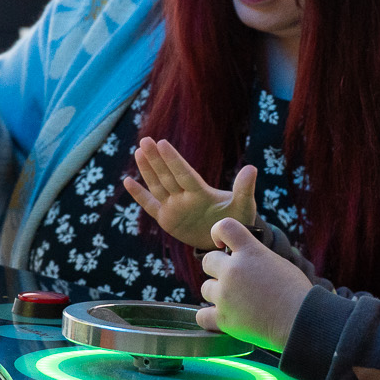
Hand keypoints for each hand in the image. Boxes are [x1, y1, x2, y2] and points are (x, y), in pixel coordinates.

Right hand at [120, 137, 257, 251]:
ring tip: (138, 151)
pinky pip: (150, 205)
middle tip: (144, 140)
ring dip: (147, 170)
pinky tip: (127, 181)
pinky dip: (139, 195)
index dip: (173, 160)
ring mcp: (174, 207)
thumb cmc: (236, 219)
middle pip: (167, 176)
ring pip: (157, 186)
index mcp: (201, 192)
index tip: (162, 143)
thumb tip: (252, 168)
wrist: (226, 239)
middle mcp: (184, 196)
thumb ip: (244, 188)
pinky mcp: (167, 219)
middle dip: (155, 159)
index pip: (184, 174)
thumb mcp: (243, 205)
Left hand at [197, 217, 311, 352]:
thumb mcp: (278, 263)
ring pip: (205, 288)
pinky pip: (201, 316)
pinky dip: (209, 317)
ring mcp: (225, 295)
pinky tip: (219, 317)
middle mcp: (233, 270)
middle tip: (234, 281)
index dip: (218, 232)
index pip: (224, 227)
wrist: (300, 321)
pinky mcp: (223, 319)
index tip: (222, 244)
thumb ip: (256, 257)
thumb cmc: (296, 293)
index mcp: (249, 251)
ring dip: (217, 293)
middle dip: (218, 269)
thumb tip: (245, 259)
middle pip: (207, 261)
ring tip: (236, 302)